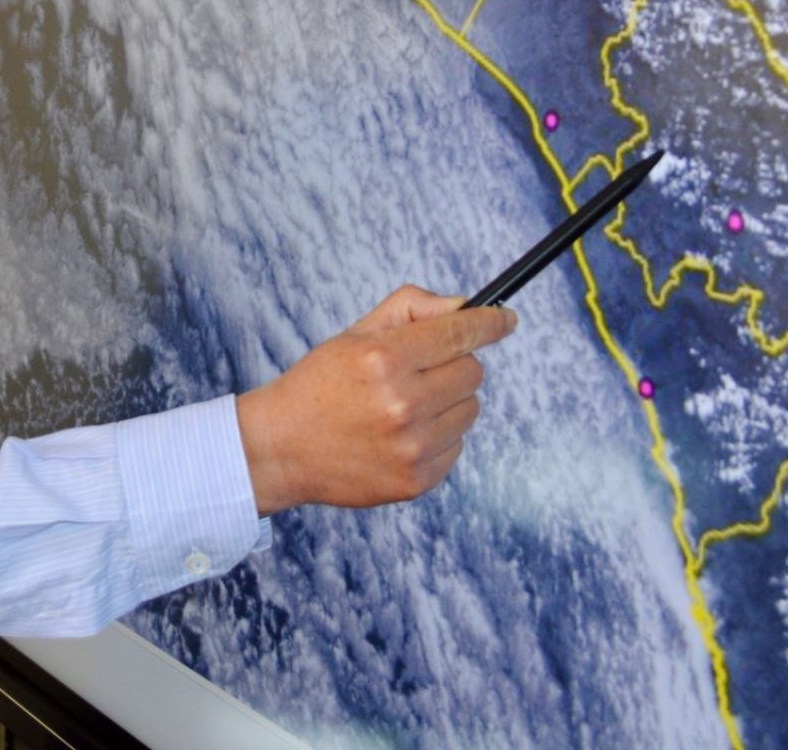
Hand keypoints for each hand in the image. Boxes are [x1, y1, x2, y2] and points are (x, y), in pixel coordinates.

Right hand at [235, 285, 516, 514]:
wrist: (282, 448)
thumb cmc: (320, 384)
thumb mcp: (355, 334)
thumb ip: (410, 309)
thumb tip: (463, 307)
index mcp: (385, 359)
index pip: (460, 333)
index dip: (490, 322)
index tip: (506, 318)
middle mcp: (402, 404)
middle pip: (473, 372)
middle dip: (455, 363)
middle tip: (421, 370)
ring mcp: (411, 447)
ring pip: (470, 410)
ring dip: (448, 402)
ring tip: (405, 406)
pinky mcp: (416, 481)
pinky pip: (457, 446)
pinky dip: (438, 436)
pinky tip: (401, 435)